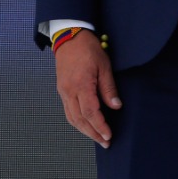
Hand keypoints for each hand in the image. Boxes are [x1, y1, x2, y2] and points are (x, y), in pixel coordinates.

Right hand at [54, 30, 120, 147]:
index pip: (90, 113)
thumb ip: (109, 87)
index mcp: (81, 85)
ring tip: (97, 137)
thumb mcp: (104, 65)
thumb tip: (116, 106)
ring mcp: (63, 91)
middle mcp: (69, 91)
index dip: (100, 127)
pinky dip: (77, 121)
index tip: (109, 136)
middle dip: (93, 133)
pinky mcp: (62, 90)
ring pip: (72, 118)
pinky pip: (68, 111)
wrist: (69, 36)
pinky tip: (86, 125)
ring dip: (84, 130)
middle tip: (105, 142)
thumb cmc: (88, 48)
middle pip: (79, 120)